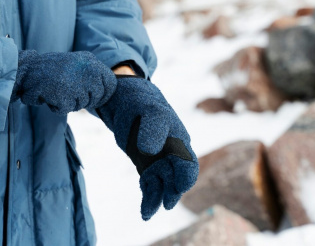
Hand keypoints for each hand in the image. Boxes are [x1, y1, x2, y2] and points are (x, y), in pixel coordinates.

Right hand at [11, 50, 116, 114]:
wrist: (24, 68)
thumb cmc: (48, 67)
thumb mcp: (73, 63)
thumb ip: (88, 74)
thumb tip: (104, 93)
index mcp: (90, 60)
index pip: (110, 83)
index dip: (103, 94)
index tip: (96, 97)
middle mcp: (88, 70)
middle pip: (97, 97)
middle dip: (84, 99)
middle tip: (67, 91)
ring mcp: (77, 83)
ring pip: (81, 104)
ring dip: (68, 102)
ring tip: (55, 89)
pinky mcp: (65, 95)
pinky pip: (65, 108)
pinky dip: (56, 105)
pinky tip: (48, 95)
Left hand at [96, 76, 198, 220]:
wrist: (125, 102)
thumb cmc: (142, 103)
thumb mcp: (149, 111)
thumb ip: (152, 129)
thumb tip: (151, 151)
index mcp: (179, 141)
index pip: (189, 163)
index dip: (186, 176)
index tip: (179, 187)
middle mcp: (172, 154)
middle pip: (177, 179)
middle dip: (172, 192)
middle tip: (164, 204)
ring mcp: (158, 161)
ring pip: (164, 186)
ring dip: (158, 198)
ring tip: (147, 212)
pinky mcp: (145, 167)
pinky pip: (150, 186)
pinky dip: (149, 198)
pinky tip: (145, 211)